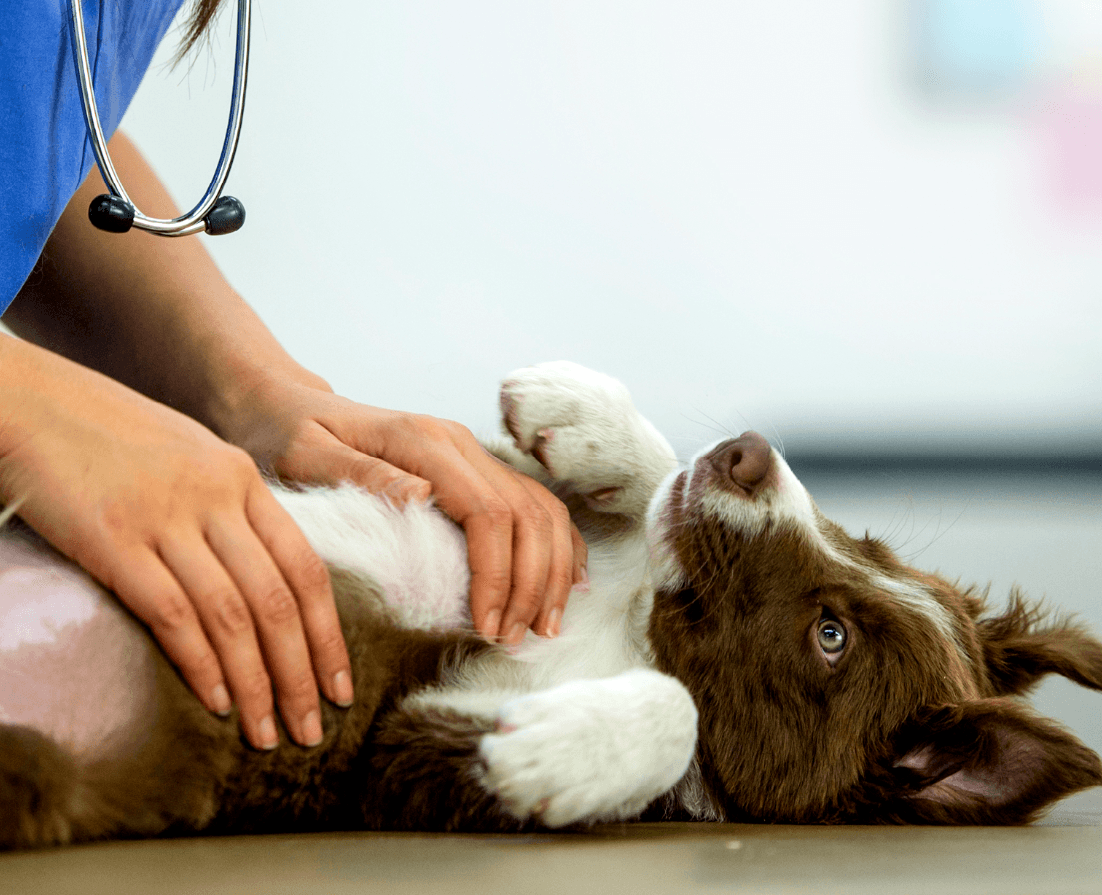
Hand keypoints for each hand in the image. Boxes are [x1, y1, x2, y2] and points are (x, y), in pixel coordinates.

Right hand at [0, 337, 352, 749]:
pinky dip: (200, 663)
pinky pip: (171, 612)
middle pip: (280, 600)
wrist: (31, 398)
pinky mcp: (113, 540)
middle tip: (313, 729)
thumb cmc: (109, 435)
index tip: (339, 683)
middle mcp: (216, 498)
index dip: (328, 633)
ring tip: (268, 733)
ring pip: (234, 614)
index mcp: (242, 480)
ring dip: (256, 683)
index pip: (305, 568)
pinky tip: (215, 702)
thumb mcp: (190, 458)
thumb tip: (261, 574)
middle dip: (303, 673)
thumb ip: (230, 508)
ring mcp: (166, 517)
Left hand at [225, 379, 587, 644]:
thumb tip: (421, 497)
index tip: (488, 626)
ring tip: (544, 625)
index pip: (488, 513)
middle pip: (527, 514)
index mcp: (424, 442)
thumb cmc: (287, 437)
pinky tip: (564, 583)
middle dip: (532, 582)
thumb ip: (361, 474)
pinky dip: (557, 545)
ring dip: (552, 570)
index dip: (497, 575)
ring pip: (542, 509)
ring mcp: (472, 453)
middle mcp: (459, 443)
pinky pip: (536, 504)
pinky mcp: (476, 468)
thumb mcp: (306, 455)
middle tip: (519, 639)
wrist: (289, 407)